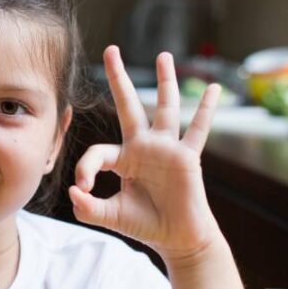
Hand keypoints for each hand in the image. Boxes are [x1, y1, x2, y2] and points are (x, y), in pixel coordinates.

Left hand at [69, 46, 221, 264]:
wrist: (175, 239)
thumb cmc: (144, 225)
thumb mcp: (108, 216)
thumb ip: (87, 207)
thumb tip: (73, 191)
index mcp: (125, 158)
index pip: (98, 151)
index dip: (85, 168)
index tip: (83, 188)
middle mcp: (145, 146)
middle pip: (130, 106)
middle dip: (119, 78)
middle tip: (111, 49)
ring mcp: (167, 149)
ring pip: (166, 108)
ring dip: (165, 81)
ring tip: (163, 55)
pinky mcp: (187, 157)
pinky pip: (198, 130)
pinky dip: (206, 110)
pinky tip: (214, 90)